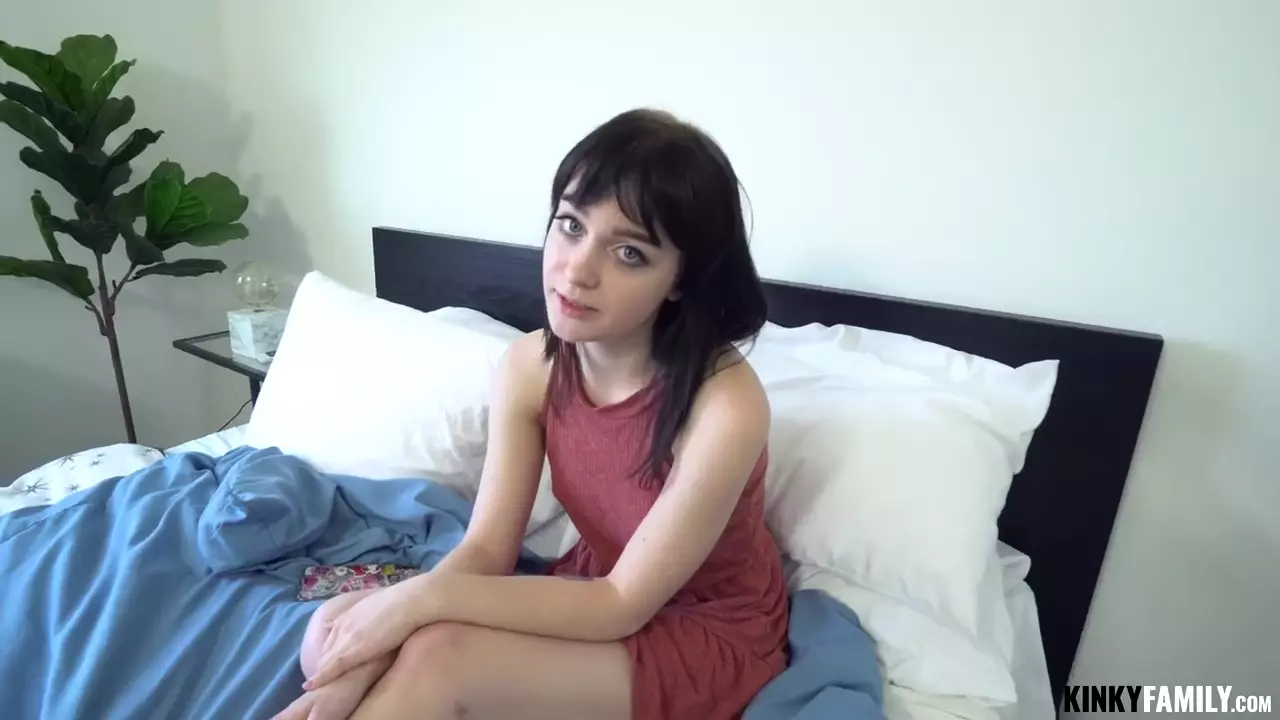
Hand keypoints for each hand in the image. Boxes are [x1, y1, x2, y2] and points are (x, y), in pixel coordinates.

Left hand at [304, 580, 425, 689]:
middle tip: (319, 676)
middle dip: (321, 662)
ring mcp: (345, 637)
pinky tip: (310, 686)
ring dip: (319, 671)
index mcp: (348, 615)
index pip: (330, 636)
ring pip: (325, 658)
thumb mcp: (381, 608)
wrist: (410, 602)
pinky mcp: (352, 650)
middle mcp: (341, 625)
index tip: (325, 661)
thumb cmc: (403, 604)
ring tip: (314, 685)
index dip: (328, 651)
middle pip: (325, 648)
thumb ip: (372, 618)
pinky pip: (331, 666)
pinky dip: (320, 677)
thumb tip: (377, 623)